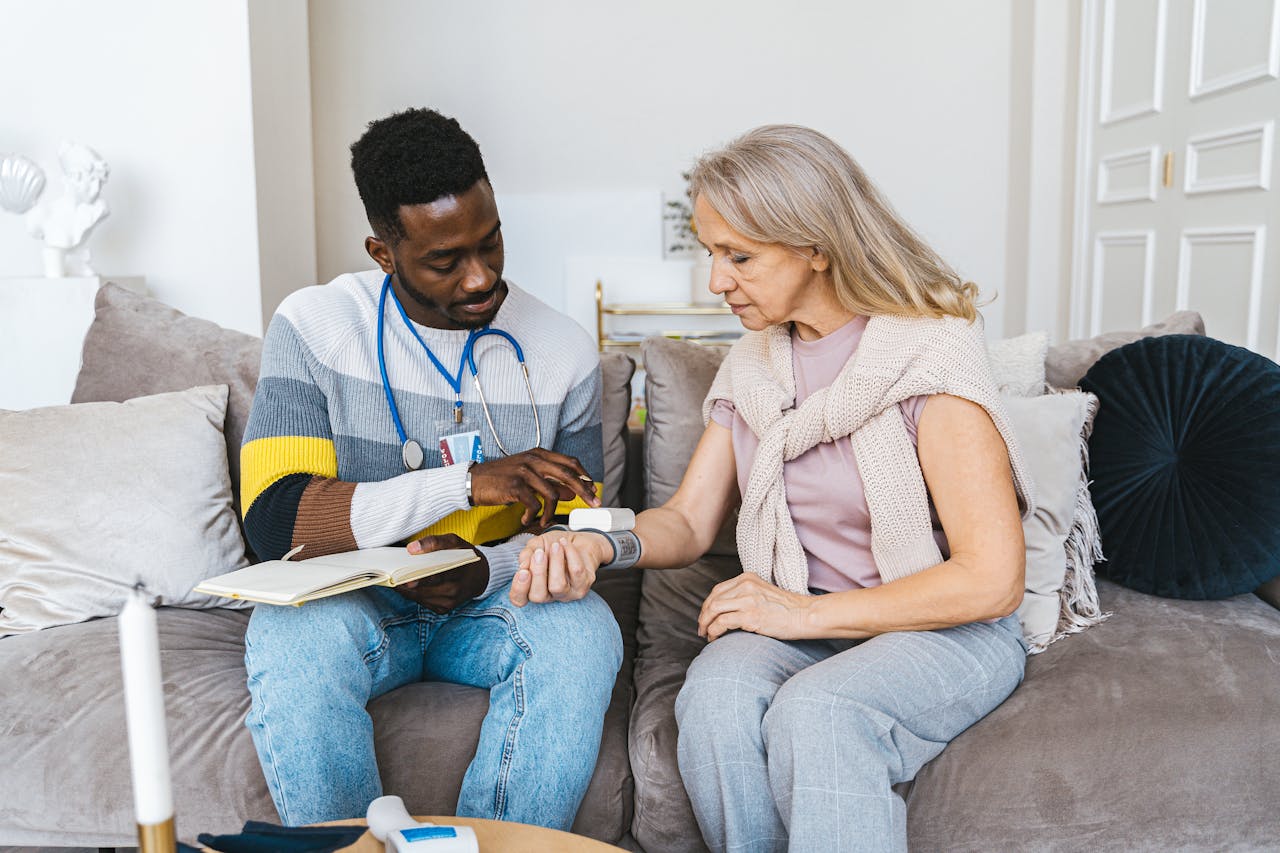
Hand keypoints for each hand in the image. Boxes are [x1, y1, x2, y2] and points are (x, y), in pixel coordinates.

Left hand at [396, 534, 488, 612]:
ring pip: (419, 598)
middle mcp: (453, 591)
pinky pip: (422, 603)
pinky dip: (413, 595)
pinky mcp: (443, 610)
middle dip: (406, 584)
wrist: (480, 577)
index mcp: (458, 572)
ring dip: (406, 590)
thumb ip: (435, 542)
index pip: (437, 576)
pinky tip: (409, 586)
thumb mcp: (455, 541)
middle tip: (391, 576)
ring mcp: (448, 602)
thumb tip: (411, 548)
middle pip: (423, 590)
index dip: (420, 579)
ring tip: (396, 579)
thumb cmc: (465, 556)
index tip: (404, 579)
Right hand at [469, 449, 600, 528]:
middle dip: (584, 491)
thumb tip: (572, 492)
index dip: (584, 476)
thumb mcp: (528, 478)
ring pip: (552, 493)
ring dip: (552, 511)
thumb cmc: (501, 480)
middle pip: (568, 474)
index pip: (570, 462)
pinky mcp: (515, 486)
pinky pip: (535, 504)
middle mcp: (533, 459)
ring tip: (545, 520)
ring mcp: (524, 472)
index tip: (593, 490)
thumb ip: (550, 483)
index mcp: (538, 454)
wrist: (472, 482)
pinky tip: (528, 519)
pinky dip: (535, 515)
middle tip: (594, 504)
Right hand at [510, 529, 611, 606]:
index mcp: (533, 588)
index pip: (520, 600)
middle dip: (538, 573)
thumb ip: (526, 554)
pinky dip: (570, 554)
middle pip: (538, 596)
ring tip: (556, 545)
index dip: (519, 589)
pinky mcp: (583, 586)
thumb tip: (523, 565)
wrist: (577, 540)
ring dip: (555, 562)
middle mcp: (549, 595)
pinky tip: (566, 544)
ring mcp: (567, 594)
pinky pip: (576, 571)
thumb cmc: (553, 545)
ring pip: (558, 586)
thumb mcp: (536, 545)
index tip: (523, 571)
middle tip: (539, 553)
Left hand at [698, 573, 815, 641]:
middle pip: (712, 600)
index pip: (717, 590)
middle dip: (703, 615)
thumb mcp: (762, 593)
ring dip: (706, 624)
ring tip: (706, 635)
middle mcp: (745, 585)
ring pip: (714, 610)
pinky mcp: (750, 616)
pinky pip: (722, 623)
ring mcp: (747, 600)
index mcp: (747, 578)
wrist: (805, 615)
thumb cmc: (787, 609)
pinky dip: (714, 631)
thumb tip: (725, 610)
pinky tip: (714, 638)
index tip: (705, 616)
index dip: (707, 605)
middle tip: (701, 628)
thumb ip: (745, 595)